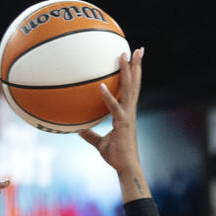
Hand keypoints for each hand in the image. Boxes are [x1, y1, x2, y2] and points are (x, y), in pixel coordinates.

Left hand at [79, 48, 143, 172]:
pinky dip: (108, 97)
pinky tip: (101, 86)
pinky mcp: (123, 123)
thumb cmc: (115, 156)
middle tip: (137, 49)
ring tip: (125, 55)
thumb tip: (78, 129)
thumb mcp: (100, 143)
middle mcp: (129, 110)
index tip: (134, 59)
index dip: (133, 74)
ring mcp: (128, 115)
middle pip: (134, 83)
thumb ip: (90, 134)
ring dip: (127, 71)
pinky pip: (114, 107)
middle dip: (136, 65)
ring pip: (129, 89)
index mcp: (126, 112)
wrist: (125, 167)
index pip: (131, 89)